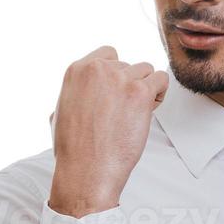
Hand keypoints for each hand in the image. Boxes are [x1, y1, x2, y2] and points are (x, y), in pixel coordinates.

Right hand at [48, 46, 168, 216]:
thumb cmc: (74, 149)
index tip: (116, 92)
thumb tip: (83, 91)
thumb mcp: (61, 110)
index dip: (116, 73)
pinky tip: (149, 110)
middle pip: (129, 65)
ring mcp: (120, 79)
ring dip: (146, 89)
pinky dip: (159, 93)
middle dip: (130, 86)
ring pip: (146, 71)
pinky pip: (161, 79)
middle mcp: (99, 69)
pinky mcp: (140, 93)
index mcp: (78, 70)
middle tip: (124, 112)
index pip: (108, 53)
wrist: (86, 170)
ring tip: (136, 113)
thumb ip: (76, 92)